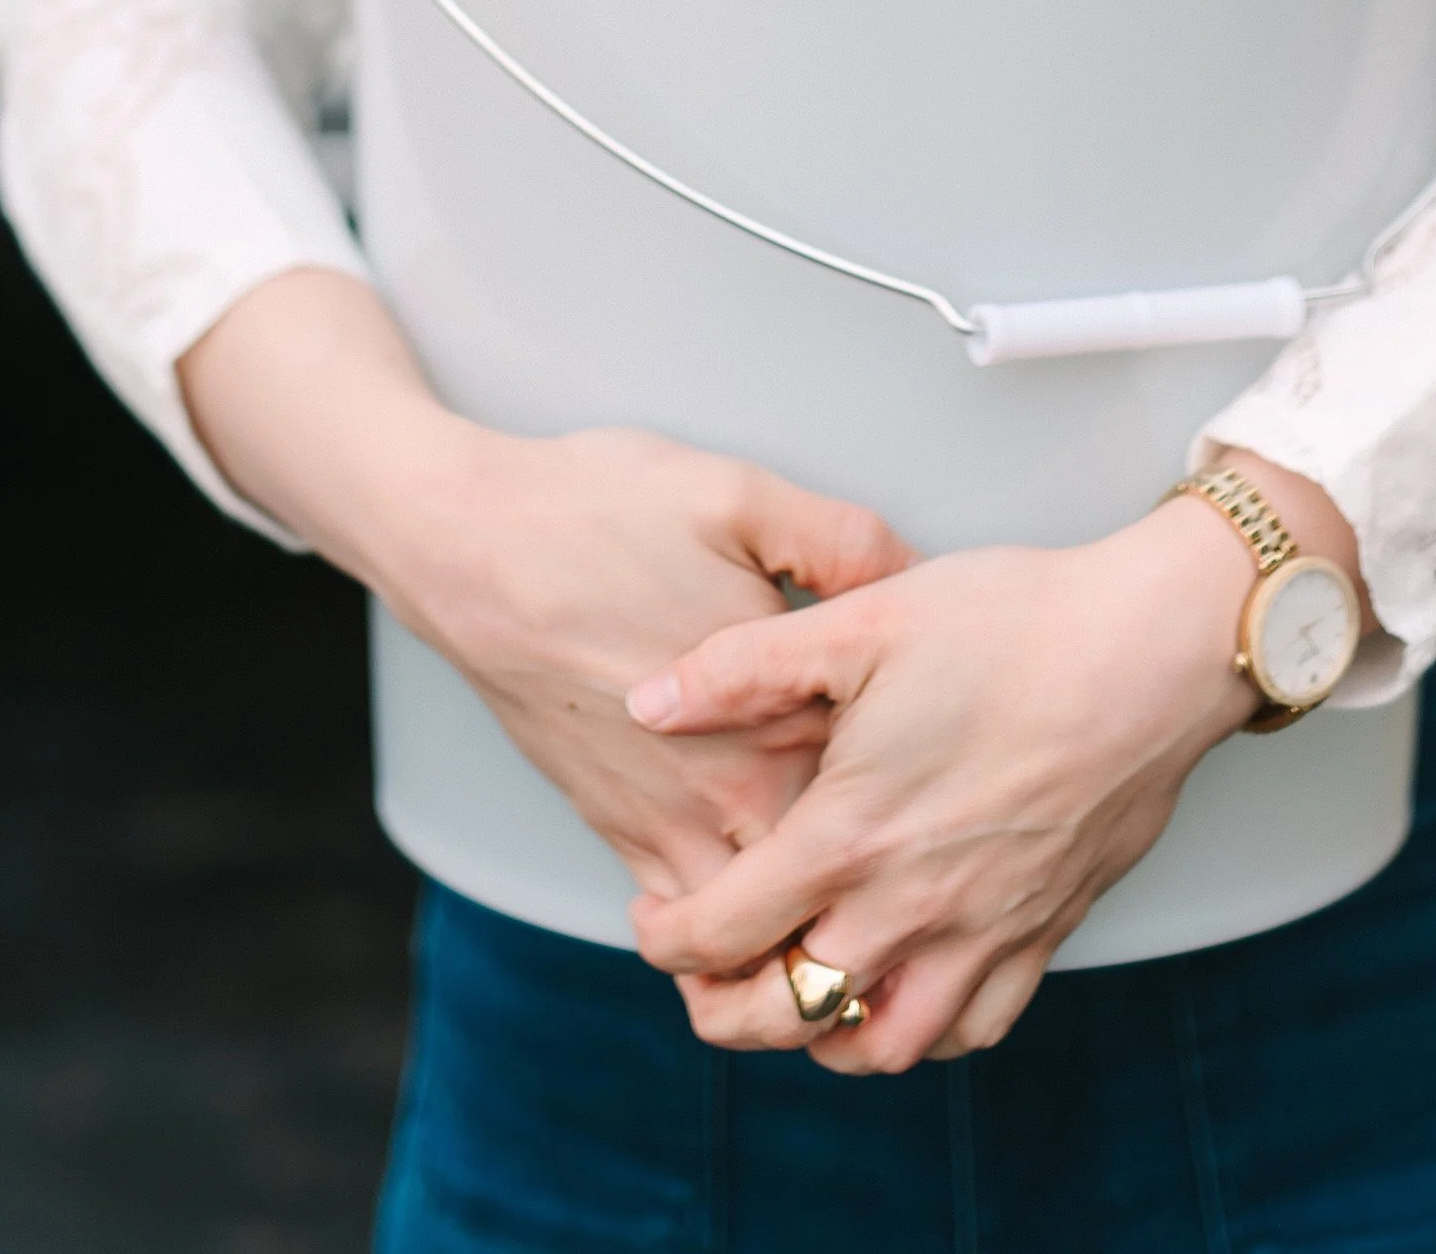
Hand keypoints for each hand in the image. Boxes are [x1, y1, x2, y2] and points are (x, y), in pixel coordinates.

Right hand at [402, 419, 916, 899]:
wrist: (468, 549)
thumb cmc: (597, 512)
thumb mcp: (739, 496)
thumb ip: (843, 541)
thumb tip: (920, 574)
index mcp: (781, 712)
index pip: (896, 785)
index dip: (940, 769)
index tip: (967, 750)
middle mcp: (732, 793)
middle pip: (842, 880)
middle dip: (894, 872)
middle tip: (937, 845)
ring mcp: (669, 827)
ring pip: (768, 934)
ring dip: (816, 927)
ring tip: (863, 892)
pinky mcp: (618, 835)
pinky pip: (692, 933)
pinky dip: (735, 940)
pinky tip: (767, 899)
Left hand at [625, 455, 1359, 1070]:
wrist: (1151, 648)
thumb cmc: (1013, 623)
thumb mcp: (863, 619)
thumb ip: (742, 667)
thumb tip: (649, 702)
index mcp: (851, 835)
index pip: (721, 932)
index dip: (664, 934)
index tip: (655, 908)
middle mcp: (912, 907)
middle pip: (783, 1017)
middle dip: (722, 1007)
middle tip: (705, 965)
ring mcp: (984, 933)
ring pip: (879, 1047)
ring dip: (820, 1031)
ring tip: (799, 976)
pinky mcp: (1044, 933)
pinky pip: (971, 1031)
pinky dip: (922, 1030)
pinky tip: (901, 979)